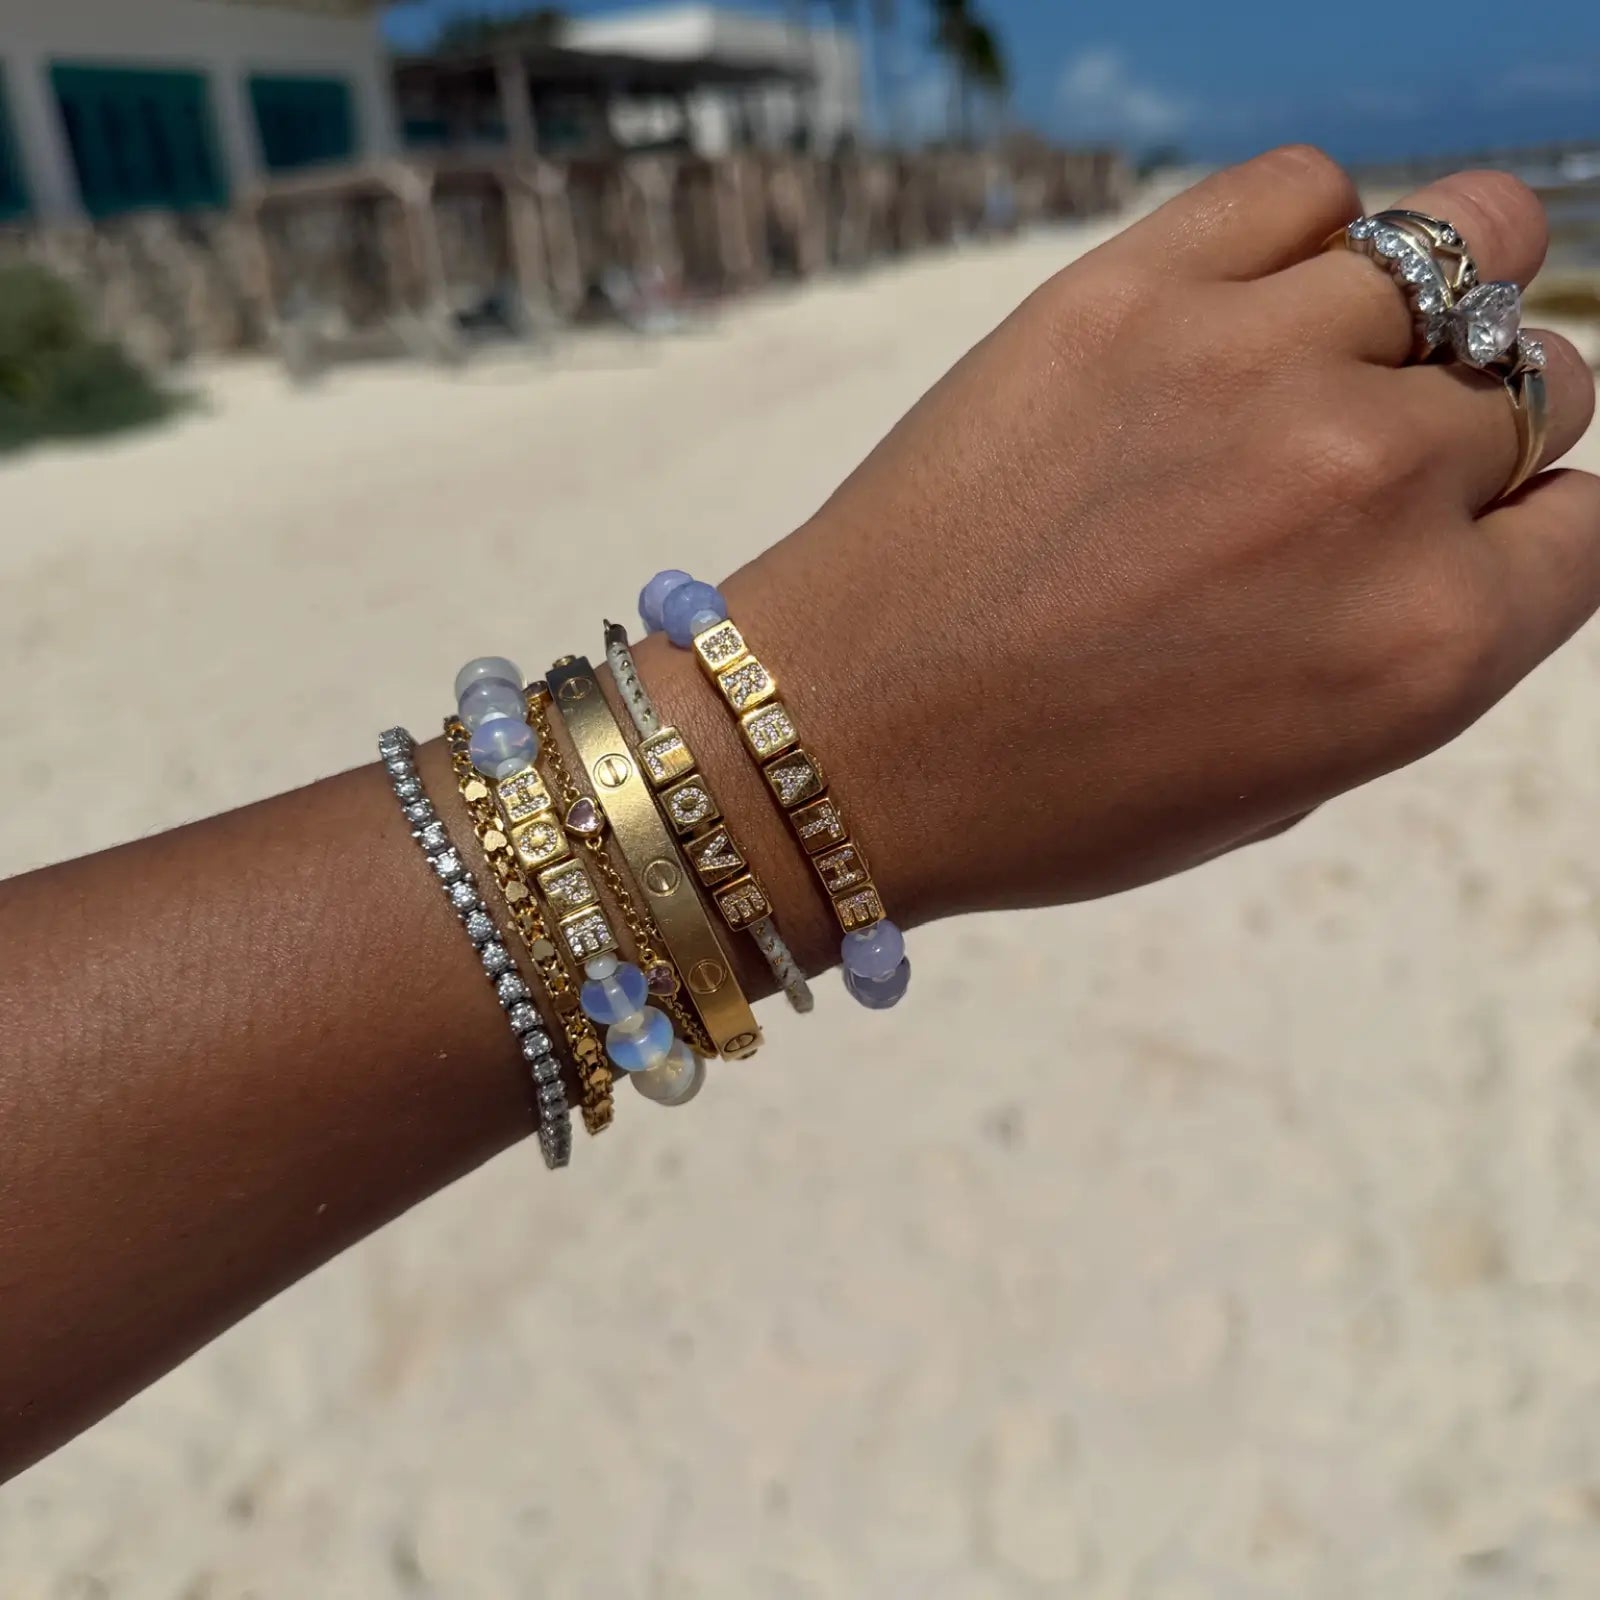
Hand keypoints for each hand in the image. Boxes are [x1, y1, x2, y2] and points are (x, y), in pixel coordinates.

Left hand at [686, 148, 1597, 929]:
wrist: (843, 736)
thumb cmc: (1050, 792)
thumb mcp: (1284, 777)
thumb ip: (1413, 643)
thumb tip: (1483, 521)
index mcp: (1425, 653)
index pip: (1592, 523)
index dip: (1528, 526)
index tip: (1462, 530)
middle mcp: (1372, 494)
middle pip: (1535, 388)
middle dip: (1465, 434)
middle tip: (1348, 468)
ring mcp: (1259, 371)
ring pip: (1462, 253)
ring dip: (1415, 313)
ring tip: (1312, 367)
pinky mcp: (1136, 290)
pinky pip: (1307, 188)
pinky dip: (1303, 235)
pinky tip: (1242, 306)